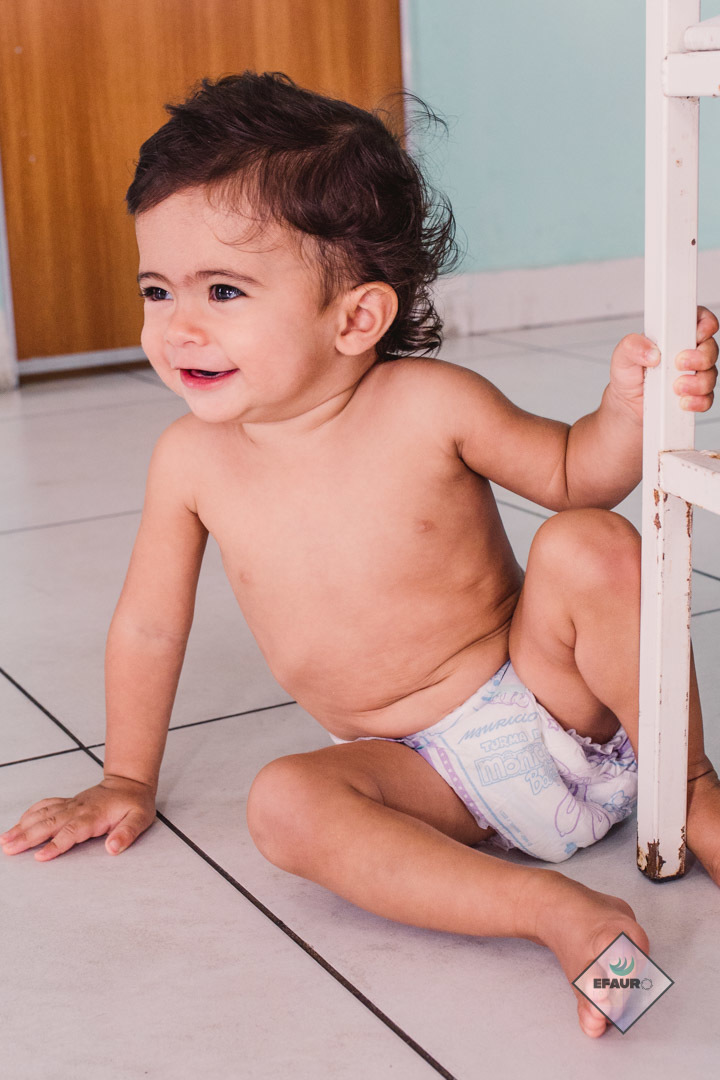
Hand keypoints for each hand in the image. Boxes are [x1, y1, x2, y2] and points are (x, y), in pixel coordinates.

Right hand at [0, 775, 155, 860]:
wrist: (130, 782)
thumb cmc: (135, 803)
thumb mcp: (140, 819)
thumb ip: (127, 834)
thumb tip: (113, 848)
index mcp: (93, 816)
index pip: (71, 832)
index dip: (56, 845)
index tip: (40, 856)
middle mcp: (77, 809)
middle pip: (49, 823)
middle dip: (27, 837)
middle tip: (8, 849)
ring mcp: (70, 805)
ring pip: (42, 814)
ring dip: (22, 827)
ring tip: (4, 840)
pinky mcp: (67, 803)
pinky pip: (45, 806)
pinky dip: (30, 814)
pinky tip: (18, 823)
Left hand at [608, 305, 717, 421]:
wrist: (627, 404)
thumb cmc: (628, 374)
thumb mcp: (622, 355)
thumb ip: (632, 346)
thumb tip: (652, 352)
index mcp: (675, 335)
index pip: (700, 320)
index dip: (705, 324)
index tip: (697, 334)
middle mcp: (689, 352)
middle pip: (710, 349)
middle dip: (700, 358)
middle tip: (679, 364)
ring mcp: (694, 374)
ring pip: (710, 375)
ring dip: (697, 383)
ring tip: (676, 388)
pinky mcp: (695, 395)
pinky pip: (706, 398)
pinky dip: (697, 401)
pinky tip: (683, 402)